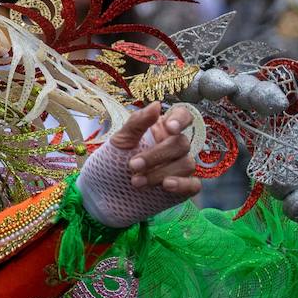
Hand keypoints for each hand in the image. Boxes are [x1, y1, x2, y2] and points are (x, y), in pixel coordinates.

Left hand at [77, 103, 200, 227]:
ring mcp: (180, 167)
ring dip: (160, 172)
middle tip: (132, 165)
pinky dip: (182, 184)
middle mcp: (174, 147)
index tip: (170, 128)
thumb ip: (137, 123)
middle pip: (181, 144)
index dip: (181, 120)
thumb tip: (157, 105)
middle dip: (157, 155)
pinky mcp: (182, 189)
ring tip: (135, 182)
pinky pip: (194, 185)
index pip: (183, 116)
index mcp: (161, 130)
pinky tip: (166, 185)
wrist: (104, 193)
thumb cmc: (112, 161)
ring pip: (186, 164)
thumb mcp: (119, 141)